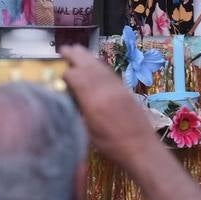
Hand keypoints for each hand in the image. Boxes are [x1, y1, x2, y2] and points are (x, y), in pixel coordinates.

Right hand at [61, 45, 158, 164]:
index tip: (57, 75)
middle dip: (75, 56)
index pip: (76, 77)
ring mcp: (118, 88)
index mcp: (94, 101)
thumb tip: (67, 100)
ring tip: (77, 50)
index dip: (65, 73)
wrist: (142, 150)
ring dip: (87, 57)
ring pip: (100, 66)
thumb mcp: (87, 133)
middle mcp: (106, 90)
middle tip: (63, 49)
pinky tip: (95, 64)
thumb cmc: (112, 147)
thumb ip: (77, 113)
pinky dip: (99, 65)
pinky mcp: (126, 90)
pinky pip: (110, 72)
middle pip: (88, 66)